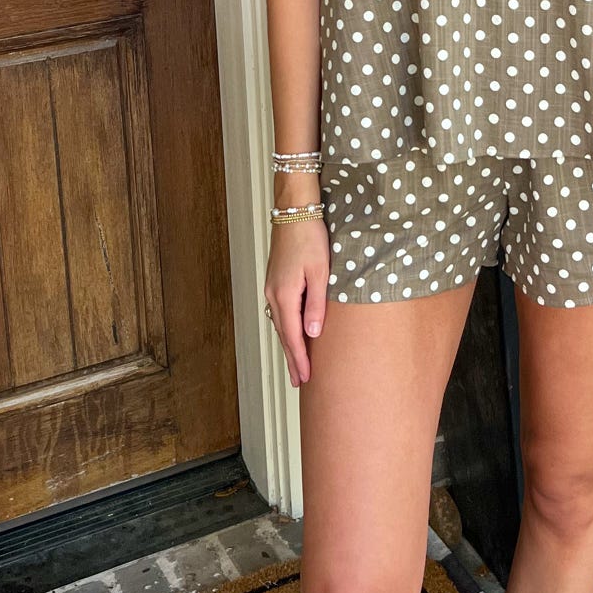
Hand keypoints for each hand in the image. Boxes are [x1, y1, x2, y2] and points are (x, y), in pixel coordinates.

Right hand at [264, 215, 331, 385]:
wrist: (294, 211)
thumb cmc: (310, 236)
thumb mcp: (321, 271)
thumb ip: (316, 303)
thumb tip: (313, 333)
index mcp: (284, 295)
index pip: (292, 336)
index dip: (299, 359)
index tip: (305, 379)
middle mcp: (273, 294)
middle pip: (282, 335)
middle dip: (291, 359)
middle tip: (298, 382)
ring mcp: (272, 287)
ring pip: (280, 324)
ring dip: (288, 345)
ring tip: (296, 364)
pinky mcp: (275, 280)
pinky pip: (279, 312)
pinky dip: (285, 328)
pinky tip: (291, 333)